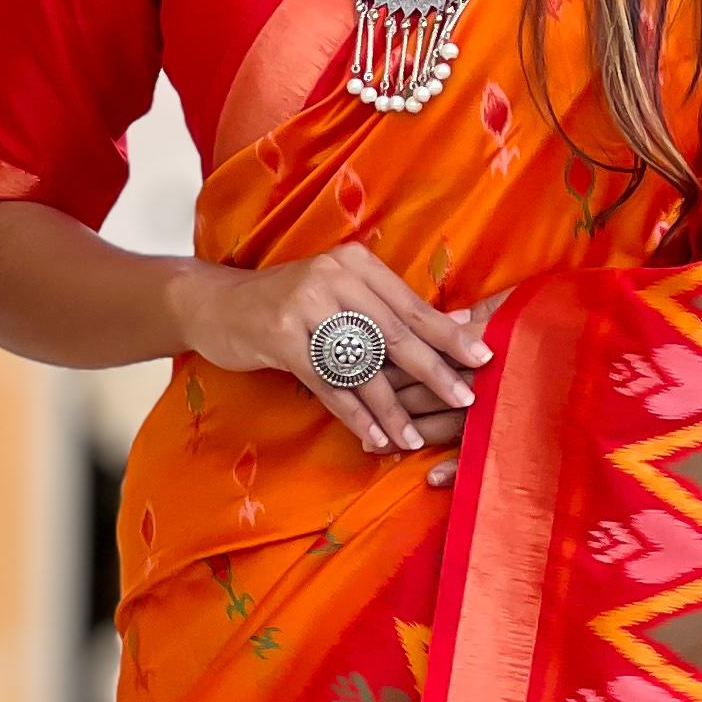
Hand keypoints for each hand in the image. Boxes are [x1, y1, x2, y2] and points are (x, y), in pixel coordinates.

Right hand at [185, 247, 497, 458]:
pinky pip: (327, 383)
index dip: (449, 335)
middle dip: (433, 371)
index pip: (412, 305)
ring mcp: (304, 305)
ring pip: (360, 364)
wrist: (217, 304)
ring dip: (390, 407)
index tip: (484, 358)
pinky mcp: (280, 336)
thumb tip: (460, 323)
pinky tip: (372, 436)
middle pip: (394, 333)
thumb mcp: (341, 295)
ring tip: (413, 436)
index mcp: (356, 264)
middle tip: (465, 399)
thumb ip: (393, 309)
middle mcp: (333, 277)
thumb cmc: (289, 303)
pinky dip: (352, 413)